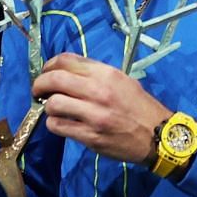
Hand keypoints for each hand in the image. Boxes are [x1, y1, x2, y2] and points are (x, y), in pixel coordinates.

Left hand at [33, 53, 171, 164]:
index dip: (49, 65)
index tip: (46, 73)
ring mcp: (94, 115)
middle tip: (38, 91)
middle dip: (39, 84)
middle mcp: (98, 91)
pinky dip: (54, 124)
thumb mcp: (122, 81)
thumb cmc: (140, 106)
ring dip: (48, 107)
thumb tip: (67, 73)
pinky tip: (61, 123)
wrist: (158, 136)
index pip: (66, 61)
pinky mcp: (90, 136)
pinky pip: (59, 126)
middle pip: (54, 80)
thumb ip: (96, 75)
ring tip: (53, 110)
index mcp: (106, 74)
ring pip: (53, 104)